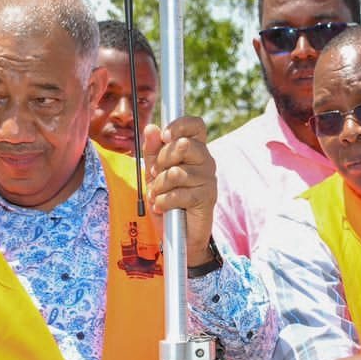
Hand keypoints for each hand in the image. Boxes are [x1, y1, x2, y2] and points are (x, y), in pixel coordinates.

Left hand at [143, 115, 216, 264]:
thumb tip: (152, 128)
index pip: (196, 125)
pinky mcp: (207, 198)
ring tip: (159, 196)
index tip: (165, 135)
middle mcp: (206, 160)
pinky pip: (177, 194)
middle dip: (161, 162)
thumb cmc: (168, 199)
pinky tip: (164, 207)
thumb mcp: (154, 173)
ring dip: (159, 187)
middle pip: (182, 145)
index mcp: (195, 150)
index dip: (180, 125)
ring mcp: (208, 179)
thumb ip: (152, 151)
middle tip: (156, 176)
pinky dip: (163, 202)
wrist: (179, 234)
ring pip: (175, 172)